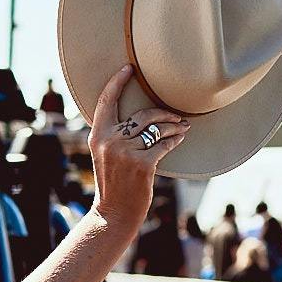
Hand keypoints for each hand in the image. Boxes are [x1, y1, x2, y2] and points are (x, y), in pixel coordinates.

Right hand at [89, 66, 188, 234]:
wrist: (114, 213)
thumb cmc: (114, 183)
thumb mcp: (105, 155)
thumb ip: (115, 135)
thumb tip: (140, 117)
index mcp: (98, 136)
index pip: (106, 101)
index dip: (117, 82)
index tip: (129, 68)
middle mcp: (109, 141)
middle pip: (142, 114)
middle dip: (165, 113)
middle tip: (177, 116)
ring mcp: (125, 152)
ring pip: (157, 128)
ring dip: (174, 127)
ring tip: (183, 127)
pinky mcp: (142, 164)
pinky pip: (164, 144)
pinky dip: (175, 141)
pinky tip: (180, 139)